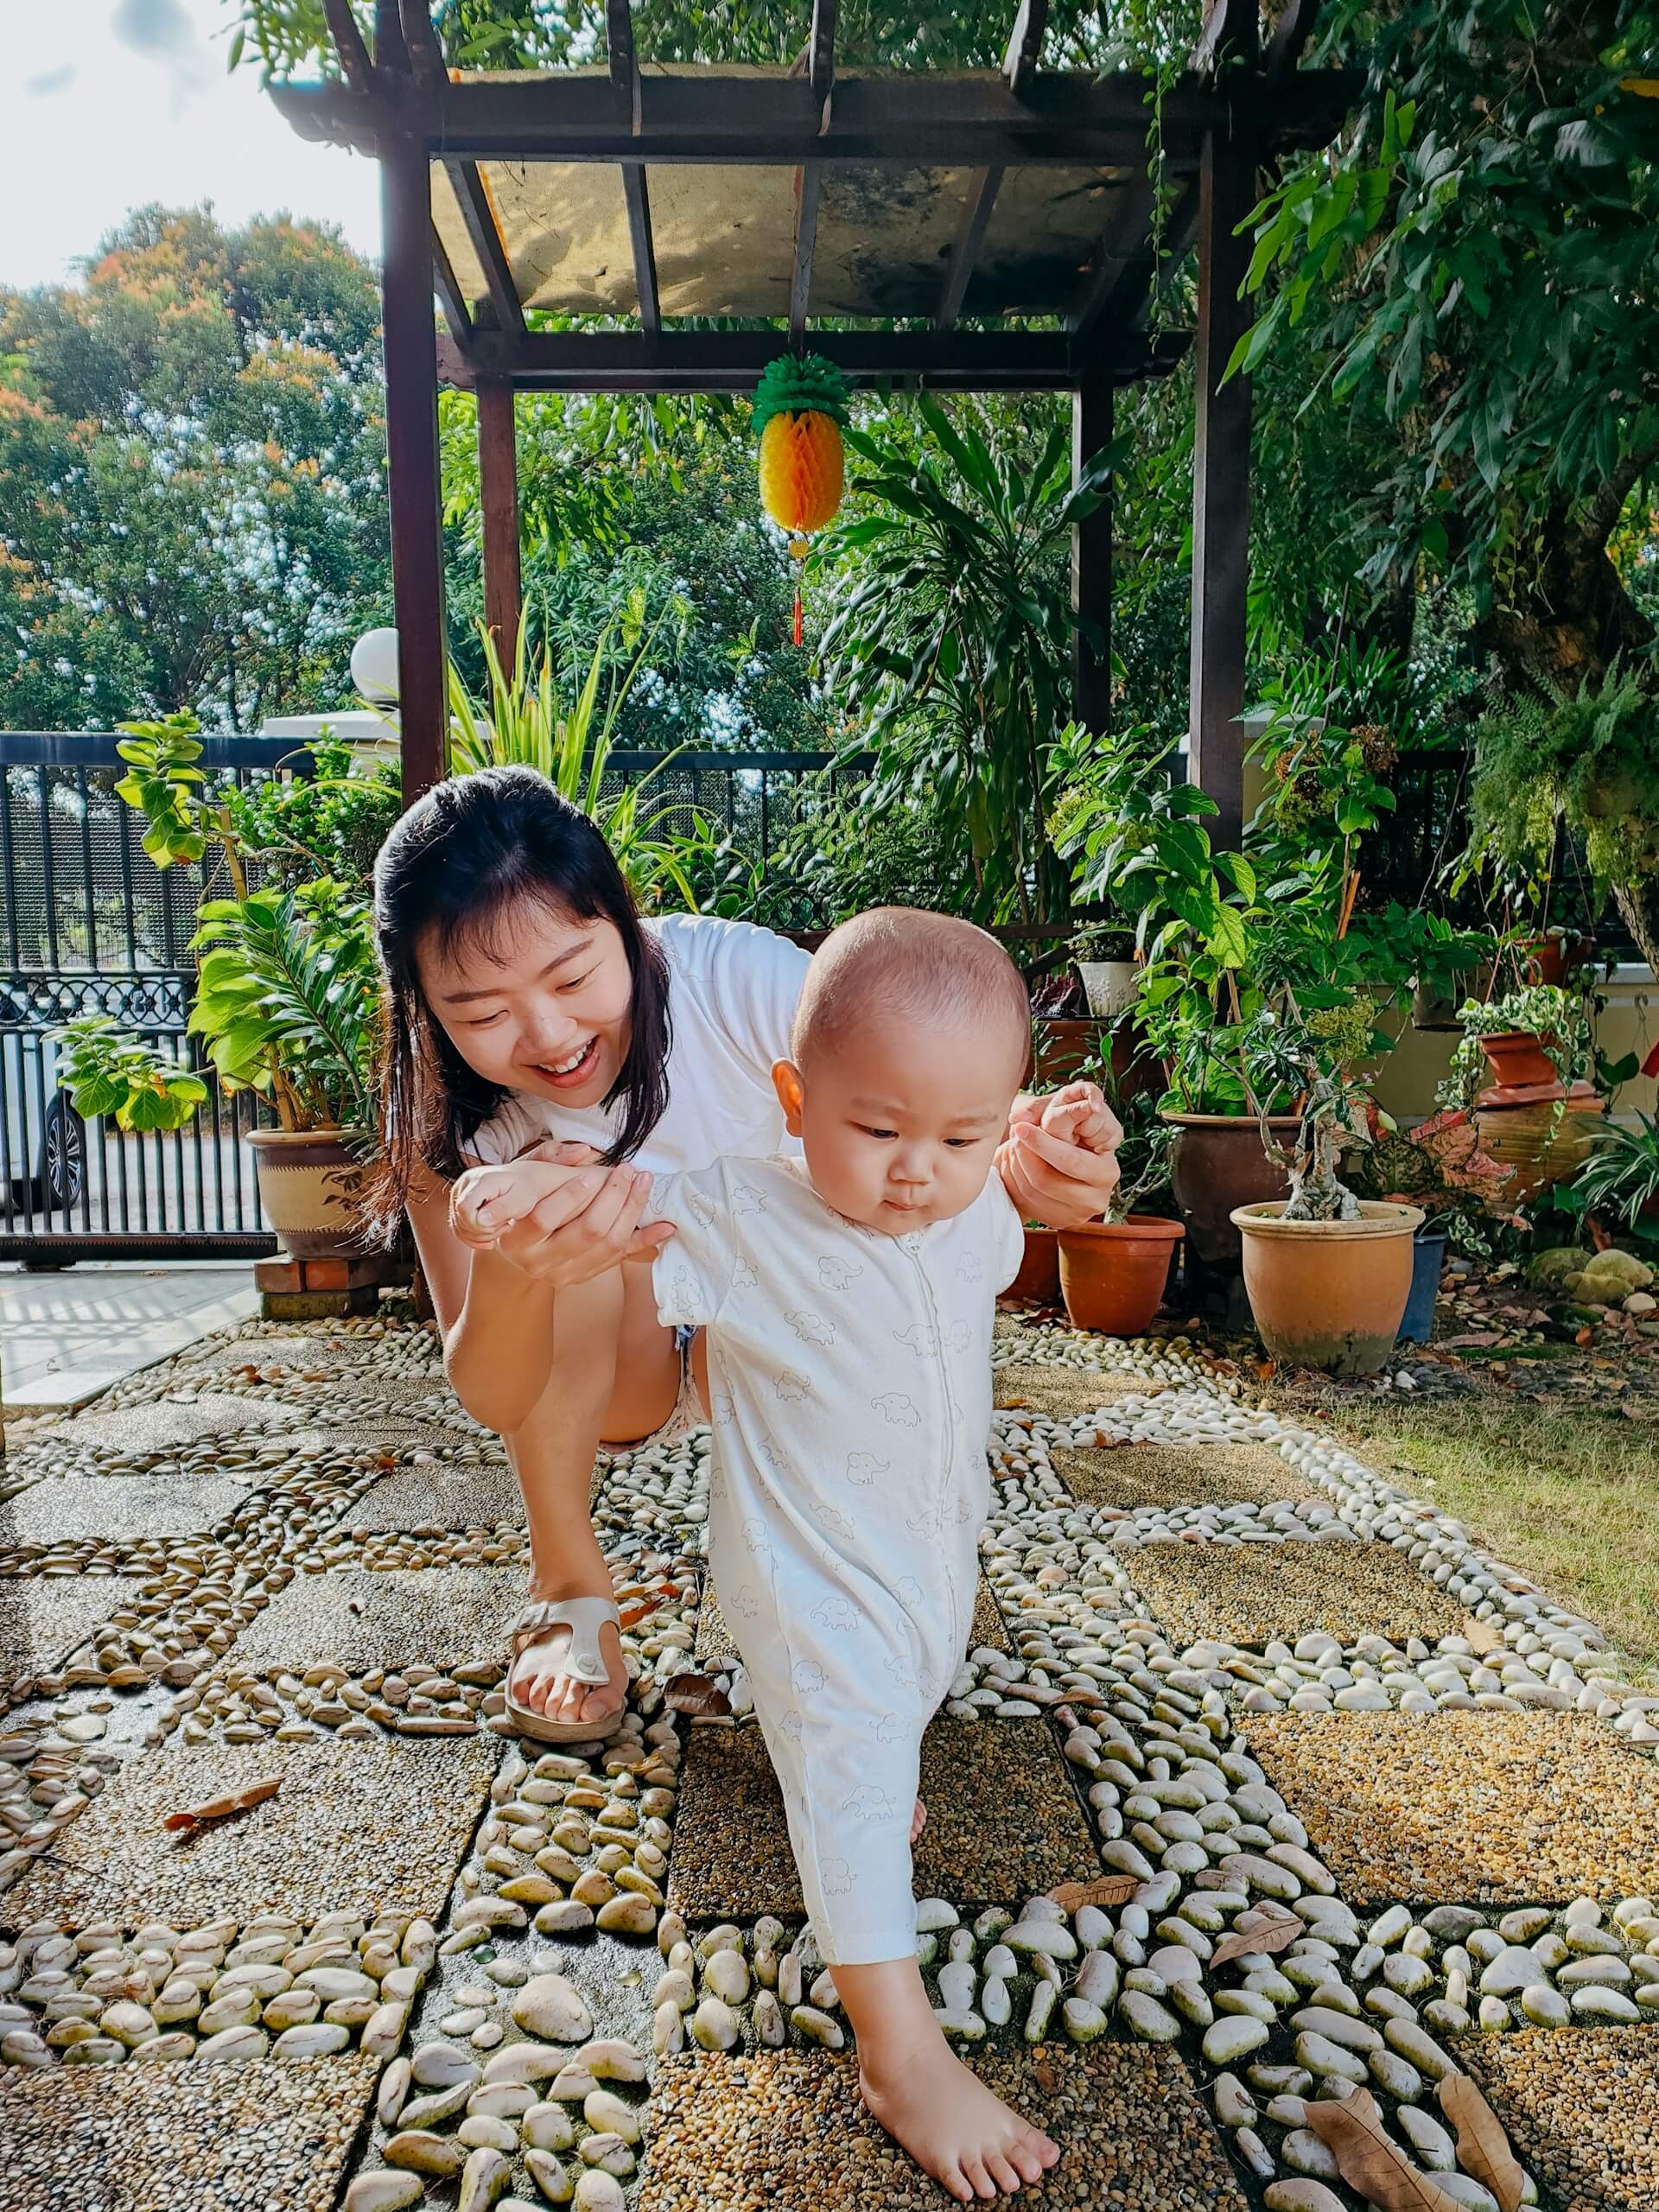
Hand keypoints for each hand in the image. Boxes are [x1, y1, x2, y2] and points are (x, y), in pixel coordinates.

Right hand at [450, 1163, 545, 1248]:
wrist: (523, 1180)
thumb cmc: (525, 1190)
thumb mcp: (522, 1200)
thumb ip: (502, 1209)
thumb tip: (480, 1220)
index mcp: (481, 1180)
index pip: (465, 1208)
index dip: (479, 1225)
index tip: (503, 1225)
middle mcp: (465, 1183)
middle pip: (460, 1218)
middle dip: (483, 1232)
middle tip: (506, 1226)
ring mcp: (459, 1191)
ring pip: (457, 1225)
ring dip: (479, 1235)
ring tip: (501, 1227)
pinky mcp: (458, 1201)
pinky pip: (458, 1227)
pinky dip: (473, 1236)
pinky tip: (491, 1236)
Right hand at [479, 1139, 672, 1287]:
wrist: (515, 1242)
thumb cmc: (521, 1200)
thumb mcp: (525, 1176)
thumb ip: (550, 1160)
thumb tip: (583, 1152)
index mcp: (515, 1239)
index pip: (544, 1219)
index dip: (571, 1195)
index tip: (591, 1174)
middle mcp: (537, 1263)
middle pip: (586, 1232)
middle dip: (613, 1197)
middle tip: (628, 1170)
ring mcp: (563, 1274)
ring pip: (609, 1245)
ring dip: (632, 1211)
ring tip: (644, 1183)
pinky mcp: (584, 1276)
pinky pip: (621, 1258)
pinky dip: (646, 1241)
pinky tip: (666, 1226)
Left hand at [997, 1081, 1122, 1227]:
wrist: (1072, 1164)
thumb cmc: (1072, 1136)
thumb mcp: (1068, 1120)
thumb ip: (1048, 1111)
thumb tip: (1018, 1116)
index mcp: (1107, 1172)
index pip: (1071, 1161)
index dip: (1042, 1143)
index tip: (1021, 1127)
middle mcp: (1096, 1198)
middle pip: (1046, 1180)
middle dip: (1024, 1155)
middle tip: (1014, 1136)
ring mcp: (1076, 1214)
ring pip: (1032, 1191)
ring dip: (1015, 1165)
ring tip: (1014, 1146)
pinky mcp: (1058, 1221)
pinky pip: (1026, 1203)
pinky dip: (1013, 1181)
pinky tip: (1014, 1164)